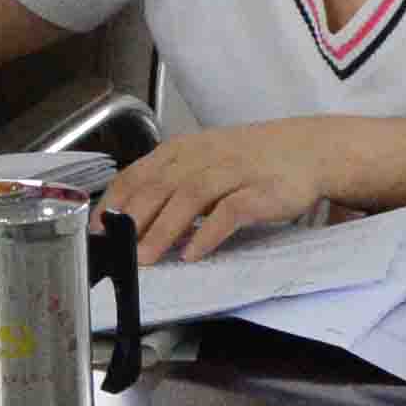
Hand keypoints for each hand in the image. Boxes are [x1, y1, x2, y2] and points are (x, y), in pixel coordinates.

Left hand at [105, 124, 344, 266]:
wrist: (308, 149)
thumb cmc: (249, 160)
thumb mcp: (203, 161)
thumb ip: (170, 184)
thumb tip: (130, 219)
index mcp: (183, 149)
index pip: (139, 172)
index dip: (115, 200)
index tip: (97, 228)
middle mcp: (204, 156)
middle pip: (160, 185)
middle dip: (134, 218)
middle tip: (117, 247)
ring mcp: (234, 172)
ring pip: (191, 196)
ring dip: (164, 228)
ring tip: (146, 256)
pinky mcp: (262, 192)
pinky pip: (230, 211)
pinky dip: (208, 232)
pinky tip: (193, 252)